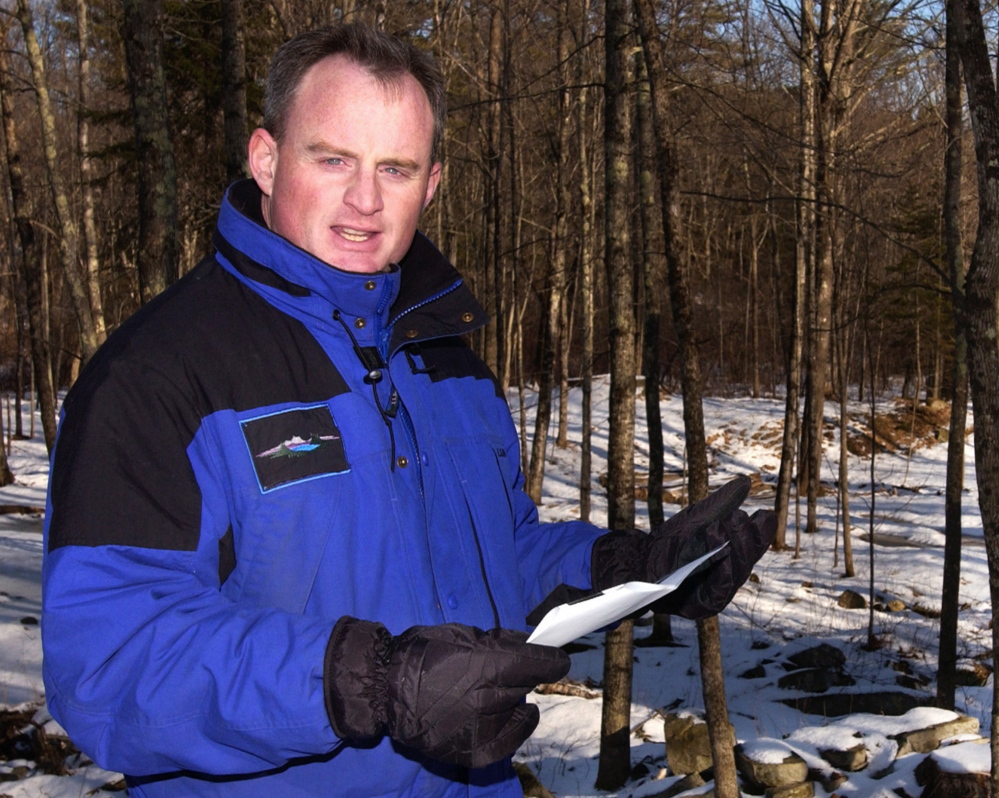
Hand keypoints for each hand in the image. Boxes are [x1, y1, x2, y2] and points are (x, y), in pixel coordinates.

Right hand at [323, 617, 569, 768]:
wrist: (384, 691)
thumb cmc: (422, 653)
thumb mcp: (462, 634)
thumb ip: (500, 641)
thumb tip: (531, 643)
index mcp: (486, 667)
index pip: (541, 664)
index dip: (551, 657)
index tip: (555, 655)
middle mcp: (490, 702)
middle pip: (528, 686)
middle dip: (523, 675)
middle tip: (506, 670)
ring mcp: (484, 732)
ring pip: (522, 712)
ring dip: (514, 700)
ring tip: (493, 693)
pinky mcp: (477, 754)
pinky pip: (510, 740)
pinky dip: (511, 726)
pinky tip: (502, 715)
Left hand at [591, 476, 775, 618]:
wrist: (640, 562)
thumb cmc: (671, 541)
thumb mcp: (699, 518)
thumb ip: (722, 503)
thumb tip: (745, 481)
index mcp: (732, 558)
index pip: (753, 547)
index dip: (760, 533)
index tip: (765, 515)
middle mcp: (728, 577)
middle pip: (747, 560)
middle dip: (747, 539)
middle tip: (740, 518)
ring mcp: (716, 594)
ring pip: (736, 574)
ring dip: (735, 552)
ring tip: (725, 528)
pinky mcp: (702, 607)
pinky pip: (718, 592)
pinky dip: (722, 572)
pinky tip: (720, 553)